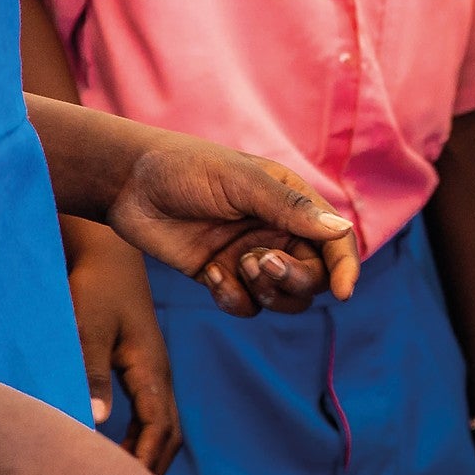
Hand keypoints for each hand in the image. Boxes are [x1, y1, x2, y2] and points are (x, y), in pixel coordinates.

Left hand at [65, 223, 179, 474]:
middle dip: (153, 469)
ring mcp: (153, 369)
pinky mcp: (142, 364)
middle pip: (168, 434)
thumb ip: (92, 374)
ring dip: (149, 455)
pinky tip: (118, 449)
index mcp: (151, 368)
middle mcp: (159, 373)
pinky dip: (141, 437)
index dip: (144, 465)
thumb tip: (96, 423)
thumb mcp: (88, 328)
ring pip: (163, 424)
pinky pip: (151, 412)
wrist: (106, 250)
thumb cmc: (93, 286)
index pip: (158, 430)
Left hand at [102, 128, 359, 316]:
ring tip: (236, 266)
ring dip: (267, 292)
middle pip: (312, 277)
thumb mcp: (241, 181)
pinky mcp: (221, 278)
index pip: (335, 243)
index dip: (347, 268)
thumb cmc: (187, 168)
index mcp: (292, 205)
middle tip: (260, 262)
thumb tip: (340, 231)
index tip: (344, 292)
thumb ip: (290, 208)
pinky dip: (232, 297)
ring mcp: (249, 258)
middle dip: (293, 278)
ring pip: (283, 297)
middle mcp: (277, 234)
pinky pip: (245, 306)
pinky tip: (208, 273)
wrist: (127, 184)